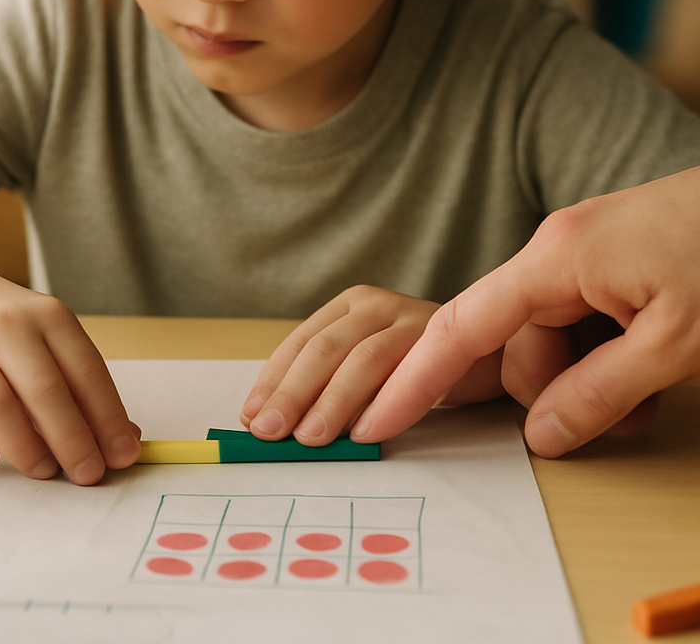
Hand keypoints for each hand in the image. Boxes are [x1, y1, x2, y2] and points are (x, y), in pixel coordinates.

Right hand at [0, 253, 140, 483]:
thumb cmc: (2, 323)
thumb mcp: (47, 333)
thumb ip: (80, 380)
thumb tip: (124, 438)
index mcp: (48, 315)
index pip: (87, 371)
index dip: (108, 418)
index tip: (123, 456)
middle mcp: (6, 324)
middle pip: (45, 391)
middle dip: (73, 441)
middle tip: (88, 476)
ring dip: (25, 448)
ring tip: (43, 471)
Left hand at [239, 286, 503, 445]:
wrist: (490, 354)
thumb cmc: (416, 370)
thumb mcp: (364, 376)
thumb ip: (327, 390)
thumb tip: (274, 427)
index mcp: (345, 307)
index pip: (298, 343)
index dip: (272, 382)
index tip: (251, 417)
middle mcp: (371, 304)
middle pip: (321, 348)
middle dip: (291, 393)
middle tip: (269, 431)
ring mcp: (406, 316)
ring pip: (359, 358)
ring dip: (331, 402)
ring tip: (310, 437)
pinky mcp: (441, 336)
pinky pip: (406, 369)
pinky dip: (381, 403)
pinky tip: (364, 431)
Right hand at [351, 167, 699, 456]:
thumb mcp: (676, 342)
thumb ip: (601, 394)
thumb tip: (541, 438)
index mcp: (553, 259)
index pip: (459, 326)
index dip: (415, 379)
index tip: (377, 420)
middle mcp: (553, 249)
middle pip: (517, 344)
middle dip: (558, 388)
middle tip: (627, 409)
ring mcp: (578, 251)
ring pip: (551, 339)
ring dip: (593, 376)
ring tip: (657, 380)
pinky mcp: (603, 259)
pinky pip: (579, 321)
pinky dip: (608, 354)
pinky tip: (653, 359)